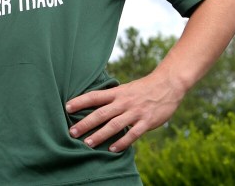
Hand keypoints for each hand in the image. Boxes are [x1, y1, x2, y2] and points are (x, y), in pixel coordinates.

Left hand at [65, 72, 183, 151]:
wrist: (168, 85)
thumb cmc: (143, 88)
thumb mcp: (125, 88)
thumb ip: (112, 97)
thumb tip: (93, 104)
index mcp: (117, 93)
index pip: (95, 96)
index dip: (80, 101)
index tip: (66, 107)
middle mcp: (124, 102)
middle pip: (101, 113)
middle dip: (86, 123)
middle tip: (72, 132)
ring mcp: (135, 112)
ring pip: (114, 125)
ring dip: (100, 135)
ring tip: (87, 144)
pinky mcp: (147, 122)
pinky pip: (133, 134)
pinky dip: (122, 142)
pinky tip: (112, 149)